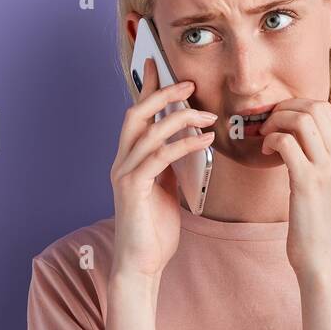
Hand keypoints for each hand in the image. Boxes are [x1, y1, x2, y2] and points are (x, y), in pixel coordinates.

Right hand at [109, 58, 216, 280]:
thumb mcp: (165, 191)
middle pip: (136, 114)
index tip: (157, 65)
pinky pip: (160, 157)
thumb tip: (185, 145)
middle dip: (161, 94)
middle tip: (188, 83)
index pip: (136, 116)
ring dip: (180, 118)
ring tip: (208, 115)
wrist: (142, 264)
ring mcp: (125, 174)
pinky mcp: (133, 188)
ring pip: (149, 131)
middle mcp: (122, 162)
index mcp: (129, 160)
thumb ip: (169, 167)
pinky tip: (205, 140)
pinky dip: (183, 144)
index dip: (145, 88)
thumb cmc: (155, 231)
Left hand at [257, 99, 330, 280]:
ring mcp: (326, 170)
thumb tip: (297, 138)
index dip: (297, 105)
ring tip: (266, 137)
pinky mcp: (307, 182)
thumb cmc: (317, 225)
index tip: (280, 120)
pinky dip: (271, 140)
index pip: (325, 109)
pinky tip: (266, 152)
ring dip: (276, 121)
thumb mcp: (326, 186)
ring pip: (301, 119)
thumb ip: (319, 160)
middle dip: (285, 108)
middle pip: (315, 107)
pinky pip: (286, 142)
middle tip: (269, 124)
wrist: (324, 258)